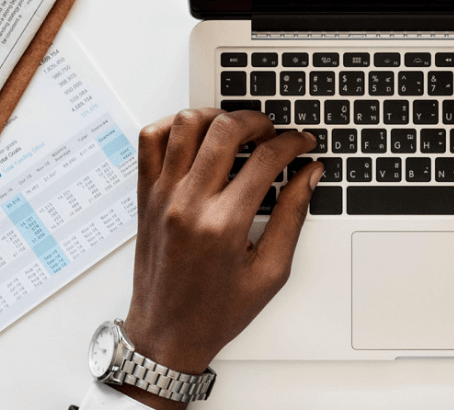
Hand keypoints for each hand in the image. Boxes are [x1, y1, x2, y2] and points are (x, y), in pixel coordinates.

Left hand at [120, 108, 319, 409]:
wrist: (164, 337)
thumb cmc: (215, 311)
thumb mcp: (270, 272)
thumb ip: (292, 216)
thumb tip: (309, 175)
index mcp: (224, 225)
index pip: (266, 159)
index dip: (293, 143)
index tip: (302, 144)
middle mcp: (189, 203)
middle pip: (226, 129)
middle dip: (258, 121)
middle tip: (271, 133)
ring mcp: (162, 196)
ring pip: (186, 124)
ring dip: (217, 117)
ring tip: (235, 130)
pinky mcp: (145, 196)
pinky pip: (150, 140)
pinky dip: (173, 126)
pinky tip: (195, 136)